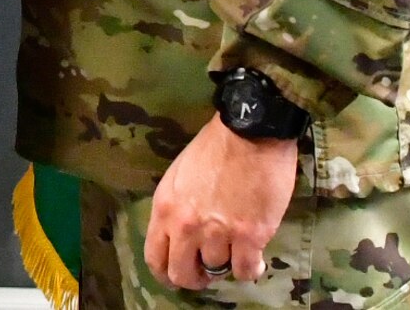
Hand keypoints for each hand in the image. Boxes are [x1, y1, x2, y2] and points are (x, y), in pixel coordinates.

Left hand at [146, 114, 298, 288]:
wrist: (250, 131)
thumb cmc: (214, 147)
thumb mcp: (179, 176)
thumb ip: (176, 209)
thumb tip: (181, 237)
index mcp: (164, 207)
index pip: (154, 258)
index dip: (166, 273)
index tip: (178, 273)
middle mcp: (185, 225)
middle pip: (182, 274)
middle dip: (195, 278)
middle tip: (208, 271)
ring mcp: (217, 233)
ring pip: (217, 270)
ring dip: (226, 265)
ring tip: (235, 250)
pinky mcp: (249, 236)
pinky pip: (245, 271)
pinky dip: (250, 269)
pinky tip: (255, 259)